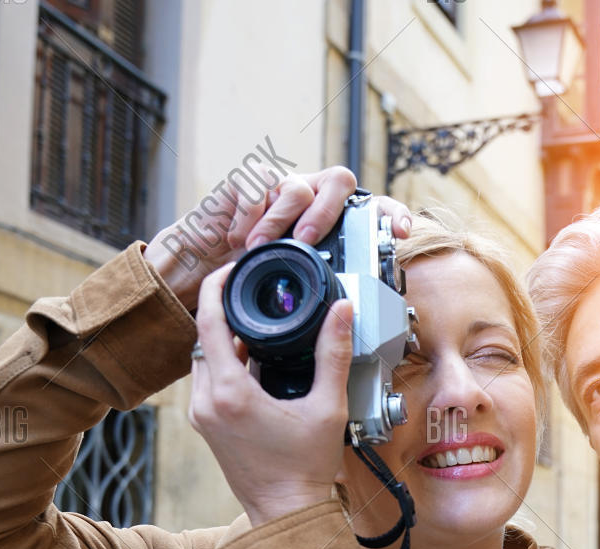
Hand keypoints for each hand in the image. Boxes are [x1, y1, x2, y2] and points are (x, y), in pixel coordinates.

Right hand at [143, 164, 412, 311]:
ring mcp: (279, 187)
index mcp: (330, 226)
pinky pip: (257, 184)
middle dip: (327, 212)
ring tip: (260, 247)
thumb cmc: (248, 278)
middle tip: (307, 242)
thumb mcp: (290, 294)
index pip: (370, 210)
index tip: (402, 232)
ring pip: (298, 184)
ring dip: (281, 220)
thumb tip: (348, 318)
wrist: (197, 267)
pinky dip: (249, 214)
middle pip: (339, 180)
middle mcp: (309, 201)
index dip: (390, 215)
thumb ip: (320, 298)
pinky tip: (239, 236)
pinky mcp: (247, 182)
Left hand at [189, 263, 352, 526]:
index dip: (217, 288)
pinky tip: (254, 365)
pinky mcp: (206, 426)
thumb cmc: (305, 469)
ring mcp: (202, 416)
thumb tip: (341, 312)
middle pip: (204, 338)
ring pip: (203, 360)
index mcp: (230, 393)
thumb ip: (333, 354)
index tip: (230, 270)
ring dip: (224, 341)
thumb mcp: (327, 407)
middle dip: (225, 314)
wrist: (286, 513)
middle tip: (250, 296)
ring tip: (256, 331)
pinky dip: (224, 365)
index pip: (210, 322)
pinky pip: (207, 382)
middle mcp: (207, 403)